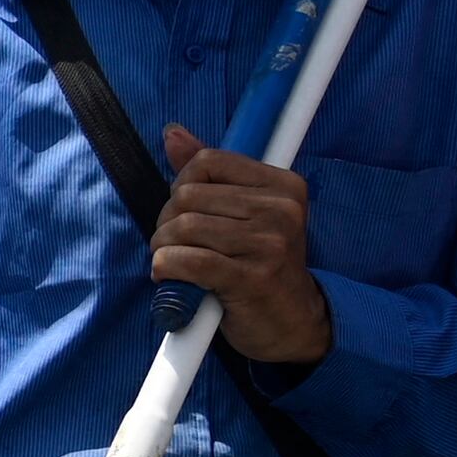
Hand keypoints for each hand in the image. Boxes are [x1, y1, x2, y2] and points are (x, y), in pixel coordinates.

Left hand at [154, 127, 330, 366]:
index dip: (182, 186)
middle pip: (187, 195)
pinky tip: (171, 277)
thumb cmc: (260, 265)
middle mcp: (282, 210)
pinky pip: (186, 261)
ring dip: (164, 248)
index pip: (207, 162)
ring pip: (182, 228)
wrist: (292, 323)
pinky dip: (166, 268)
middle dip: (168, 222)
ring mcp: (269, 244)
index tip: (186, 212)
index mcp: (284, 186)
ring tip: (177, 263)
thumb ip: (211, 173)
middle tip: (178, 244)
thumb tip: (172, 132)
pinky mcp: (251, 278)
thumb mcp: (245, 213)